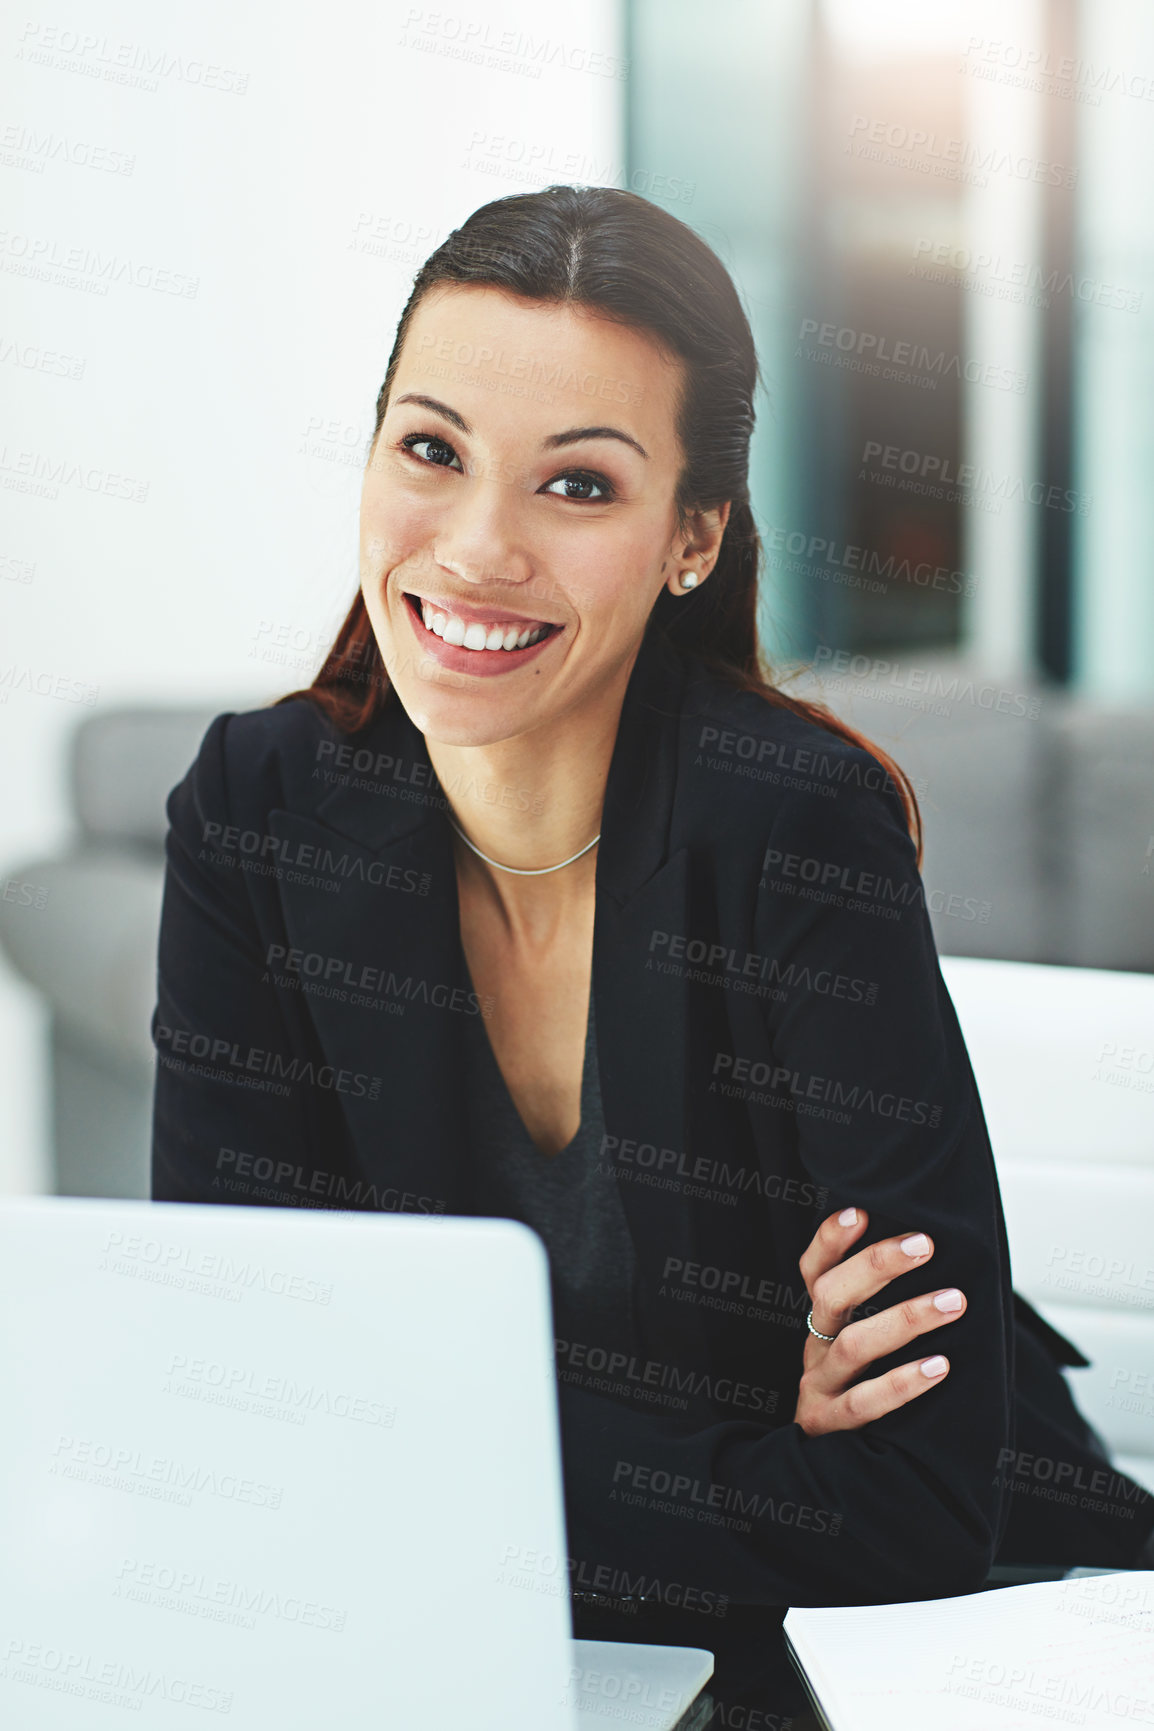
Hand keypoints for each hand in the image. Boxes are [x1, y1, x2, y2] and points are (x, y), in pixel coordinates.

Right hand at [792, 1206, 965, 1436]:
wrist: (838, 1474)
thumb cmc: (871, 1391)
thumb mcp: (870, 1345)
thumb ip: (887, 1309)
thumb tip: (941, 1256)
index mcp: (823, 1323)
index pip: (814, 1271)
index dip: (829, 1241)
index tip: (860, 1211)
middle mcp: (815, 1349)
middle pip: (830, 1296)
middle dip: (876, 1265)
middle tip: (924, 1244)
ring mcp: (818, 1389)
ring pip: (853, 1346)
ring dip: (905, 1319)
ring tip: (953, 1301)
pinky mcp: (831, 1428)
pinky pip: (865, 1402)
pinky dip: (902, 1382)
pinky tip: (940, 1367)